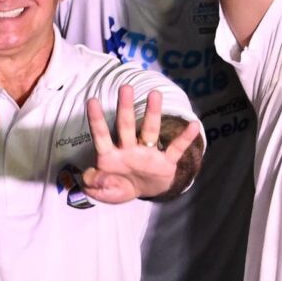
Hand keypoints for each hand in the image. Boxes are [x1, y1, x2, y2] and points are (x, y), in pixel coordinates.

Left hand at [79, 89, 197, 203]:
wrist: (145, 192)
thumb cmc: (120, 187)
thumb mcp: (106, 193)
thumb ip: (95, 186)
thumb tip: (88, 177)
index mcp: (111, 157)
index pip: (102, 136)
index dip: (96, 120)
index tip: (92, 100)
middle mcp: (129, 150)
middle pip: (125, 126)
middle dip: (124, 107)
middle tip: (125, 87)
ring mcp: (148, 154)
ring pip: (150, 130)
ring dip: (152, 113)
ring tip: (155, 94)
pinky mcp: (166, 162)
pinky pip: (176, 149)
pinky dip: (185, 138)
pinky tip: (193, 125)